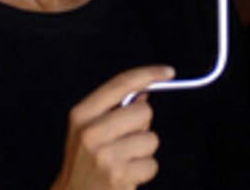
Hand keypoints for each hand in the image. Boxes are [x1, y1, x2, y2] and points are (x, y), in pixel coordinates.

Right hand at [52, 65, 174, 189]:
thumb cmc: (82, 162)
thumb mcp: (85, 128)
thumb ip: (112, 107)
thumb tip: (143, 92)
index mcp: (82, 114)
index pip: (121, 83)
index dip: (148, 73)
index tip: (167, 72)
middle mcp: (91, 133)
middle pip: (143, 111)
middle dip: (142, 125)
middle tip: (126, 138)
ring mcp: (105, 157)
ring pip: (151, 139)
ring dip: (143, 151)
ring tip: (125, 160)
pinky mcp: (120, 178)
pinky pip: (152, 165)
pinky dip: (144, 171)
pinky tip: (128, 175)